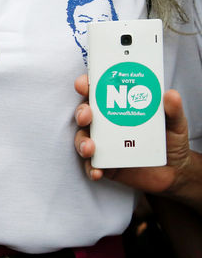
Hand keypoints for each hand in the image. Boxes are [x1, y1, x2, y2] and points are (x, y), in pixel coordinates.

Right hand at [73, 74, 198, 203]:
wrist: (175, 171)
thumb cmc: (171, 141)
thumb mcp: (175, 123)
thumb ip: (173, 110)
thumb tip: (170, 95)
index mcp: (118, 109)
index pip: (97, 93)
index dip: (86, 86)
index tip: (83, 85)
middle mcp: (106, 125)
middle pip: (85, 114)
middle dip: (81, 113)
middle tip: (86, 116)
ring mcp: (103, 144)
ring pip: (82, 139)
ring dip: (82, 142)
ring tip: (90, 148)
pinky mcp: (105, 164)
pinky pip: (91, 166)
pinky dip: (91, 169)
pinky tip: (97, 172)